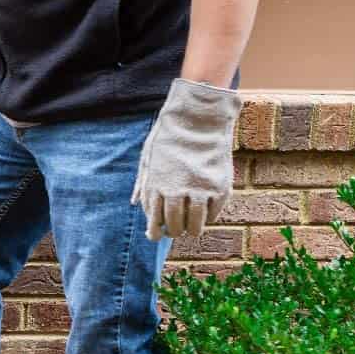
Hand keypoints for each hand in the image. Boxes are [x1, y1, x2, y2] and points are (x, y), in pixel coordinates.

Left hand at [130, 78, 241, 240]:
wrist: (199, 117)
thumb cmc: (171, 137)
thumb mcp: (149, 157)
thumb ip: (143, 182)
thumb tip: (134, 204)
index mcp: (158, 185)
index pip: (154, 221)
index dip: (154, 233)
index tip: (155, 235)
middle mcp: (178, 191)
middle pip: (175, 226)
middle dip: (173, 232)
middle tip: (175, 231)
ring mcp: (200, 190)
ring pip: (195, 226)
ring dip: (191, 230)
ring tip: (190, 229)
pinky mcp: (220, 188)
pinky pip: (213, 214)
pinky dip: (208, 218)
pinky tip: (204, 214)